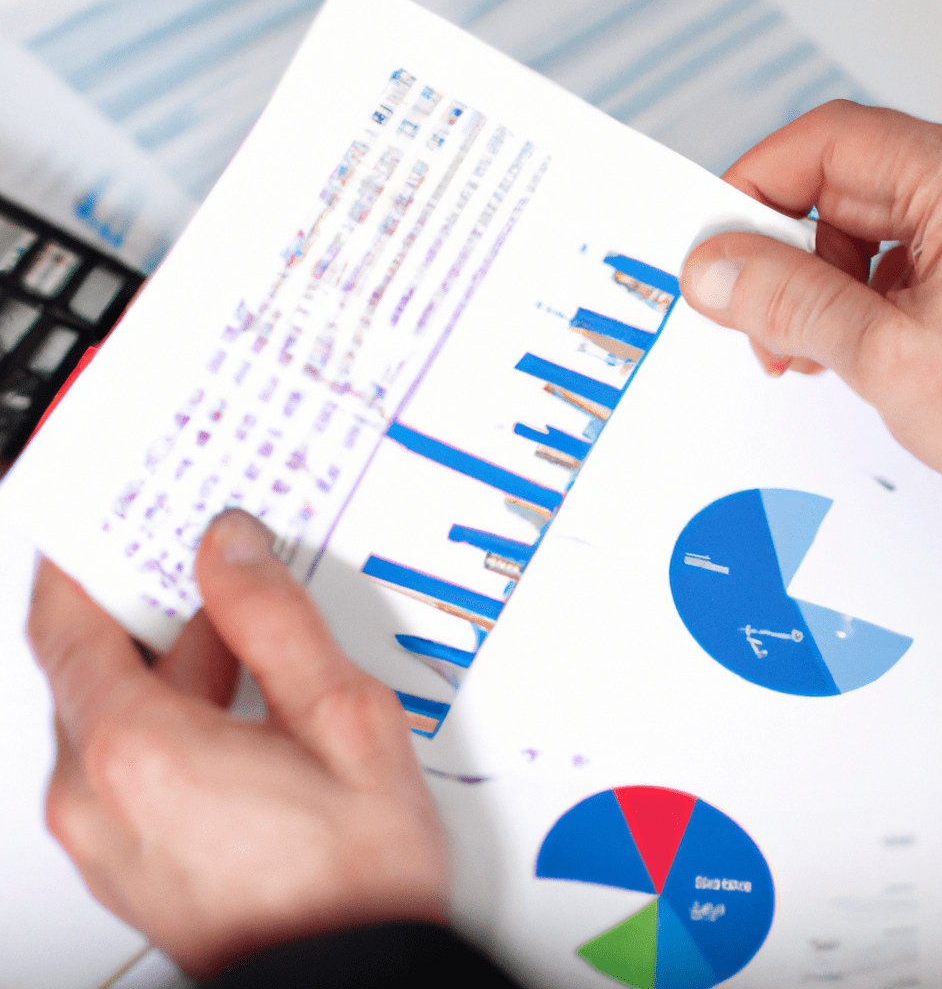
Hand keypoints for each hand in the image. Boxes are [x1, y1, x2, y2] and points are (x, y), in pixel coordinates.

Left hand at [27, 510, 447, 976]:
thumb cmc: (352, 875)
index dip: (83, 559)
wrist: (352, 980)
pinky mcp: (129, 858)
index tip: (110, 520)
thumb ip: (277, 621)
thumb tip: (232, 550)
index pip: (67, 622)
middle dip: (151, 609)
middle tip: (208, 560)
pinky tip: (248, 709)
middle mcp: (96, 797)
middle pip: (95, 664)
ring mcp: (107, 835)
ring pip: (116, 713)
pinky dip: (173, 718)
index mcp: (137, 750)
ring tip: (251, 636)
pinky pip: (130, 762)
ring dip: (173, 666)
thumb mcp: (341, 719)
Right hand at [681, 100, 941, 510]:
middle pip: (838, 188)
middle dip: (780, 254)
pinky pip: (886, 267)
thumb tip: (717, 269)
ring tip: (798, 346)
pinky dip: (846, 305)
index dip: (755, 186)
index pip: (828, 144)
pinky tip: (837, 348)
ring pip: (857, 232)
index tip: (715, 239)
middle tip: (746, 310)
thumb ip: (792, 305)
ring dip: (809, 286)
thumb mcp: (893, 358)